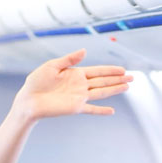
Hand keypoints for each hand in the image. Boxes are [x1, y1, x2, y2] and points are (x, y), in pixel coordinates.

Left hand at [11, 49, 131, 121]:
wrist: (28, 100)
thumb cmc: (36, 82)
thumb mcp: (52, 66)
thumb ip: (69, 59)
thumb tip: (85, 51)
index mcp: (76, 74)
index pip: (98, 71)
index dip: (110, 70)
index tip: (123, 69)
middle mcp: (80, 85)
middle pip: (103, 81)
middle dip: (118, 79)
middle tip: (132, 77)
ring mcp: (79, 97)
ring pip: (101, 93)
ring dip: (114, 90)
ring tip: (127, 87)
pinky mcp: (75, 108)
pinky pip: (91, 109)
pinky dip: (101, 111)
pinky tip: (111, 111)